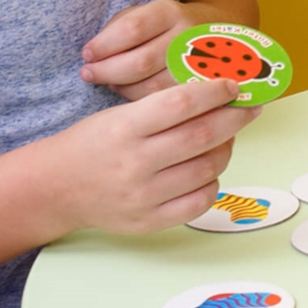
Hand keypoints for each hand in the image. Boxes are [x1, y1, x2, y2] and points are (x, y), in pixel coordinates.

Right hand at [39, 77, 257, 235]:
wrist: (56, 187)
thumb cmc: (96, 143)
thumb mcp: (120, 114)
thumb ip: (165, 107)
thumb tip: (220, 95)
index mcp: (124, 128)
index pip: (180, 104)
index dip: (214, 92)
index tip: (234, 86)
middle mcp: (134, 163)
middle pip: (202, 136)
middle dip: (235, 118)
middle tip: (251, 108)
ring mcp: (143, 196)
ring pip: (208, 168)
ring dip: (226, 149)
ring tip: (226, 138)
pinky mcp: (149, 222)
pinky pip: (200, 201)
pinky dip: (213, 182)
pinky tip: (208, 170)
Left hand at [80, 0, 212, 99]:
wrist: (217, 33)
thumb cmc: (166, 25)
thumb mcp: (146, 12)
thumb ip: (120, 28)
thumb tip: (94, 55)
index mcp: (170, 12)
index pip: (133, 28)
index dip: (104, 44)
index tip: (86, 54)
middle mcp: (187, 37)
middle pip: (140, 61)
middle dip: (107, 70)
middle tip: (88, 73)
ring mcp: (197, 64)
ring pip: (151, 86)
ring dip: (120, 86)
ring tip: (107, 81)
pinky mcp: (199, 87)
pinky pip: (162, 99)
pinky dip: (137, 97)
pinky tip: (126, 89)